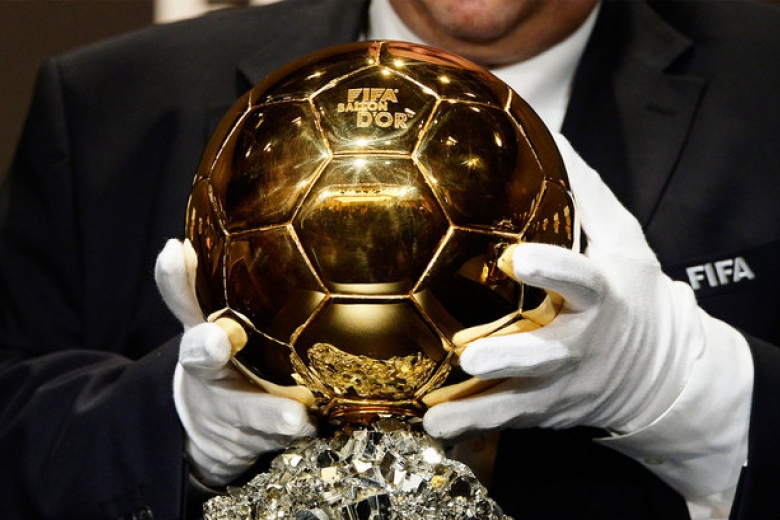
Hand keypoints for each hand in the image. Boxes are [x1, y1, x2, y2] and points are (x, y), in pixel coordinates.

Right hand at [155, 239, 315, 485]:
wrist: (209, 427)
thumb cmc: (223, 357)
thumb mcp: (211, 321)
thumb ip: (210, 286)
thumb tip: (196, 236)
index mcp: (200, 331)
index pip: (182, 299)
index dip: (175, 279)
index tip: (174, 252)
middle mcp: (209, 370)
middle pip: (202, 357)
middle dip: (208, 347)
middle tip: (217, 340)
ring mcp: (230, 409)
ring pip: (248, 410)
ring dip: (271, 412)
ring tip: (295, 415)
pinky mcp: (254, 440)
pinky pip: (279, 439)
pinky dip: (300, 434)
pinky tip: (320, 428)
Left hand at [424, 133, 709, 437]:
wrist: (659, 373)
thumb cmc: (634, 296)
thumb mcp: (626, 242)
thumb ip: (588, 195)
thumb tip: (551, 132)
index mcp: (600, 296)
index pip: (580, 281)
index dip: (553, 270)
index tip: (518, 258)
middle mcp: (578, 343)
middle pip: (546, 352)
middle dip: (511, 354)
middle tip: (470, 352)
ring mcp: (560, 383)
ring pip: (519, 396)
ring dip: (479, 405)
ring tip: (437, 415)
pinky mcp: (544, 408)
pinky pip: (506, 419)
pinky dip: (471, 426)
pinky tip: (434, 430)